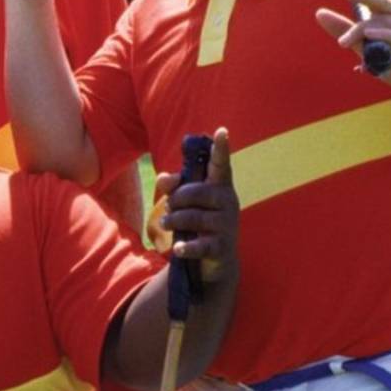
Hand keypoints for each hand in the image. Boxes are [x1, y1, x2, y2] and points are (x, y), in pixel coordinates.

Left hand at [153, 128, 238, 283]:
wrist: (216, 259)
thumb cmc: (199, 220)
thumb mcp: (187, 200)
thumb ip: (174, 185)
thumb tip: (162, 178)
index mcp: (220, 186)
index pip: (221, 164)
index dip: (221, 148)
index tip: (222, 130)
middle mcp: (228, 202)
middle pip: (195, 193)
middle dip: (176, 199)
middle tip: (167, 207)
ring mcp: (227, 225)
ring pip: (193, 217)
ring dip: (173, 220)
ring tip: (165, 223)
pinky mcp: (221, 247)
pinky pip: (201, 244)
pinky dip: (187, 247)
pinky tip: (178, 248)